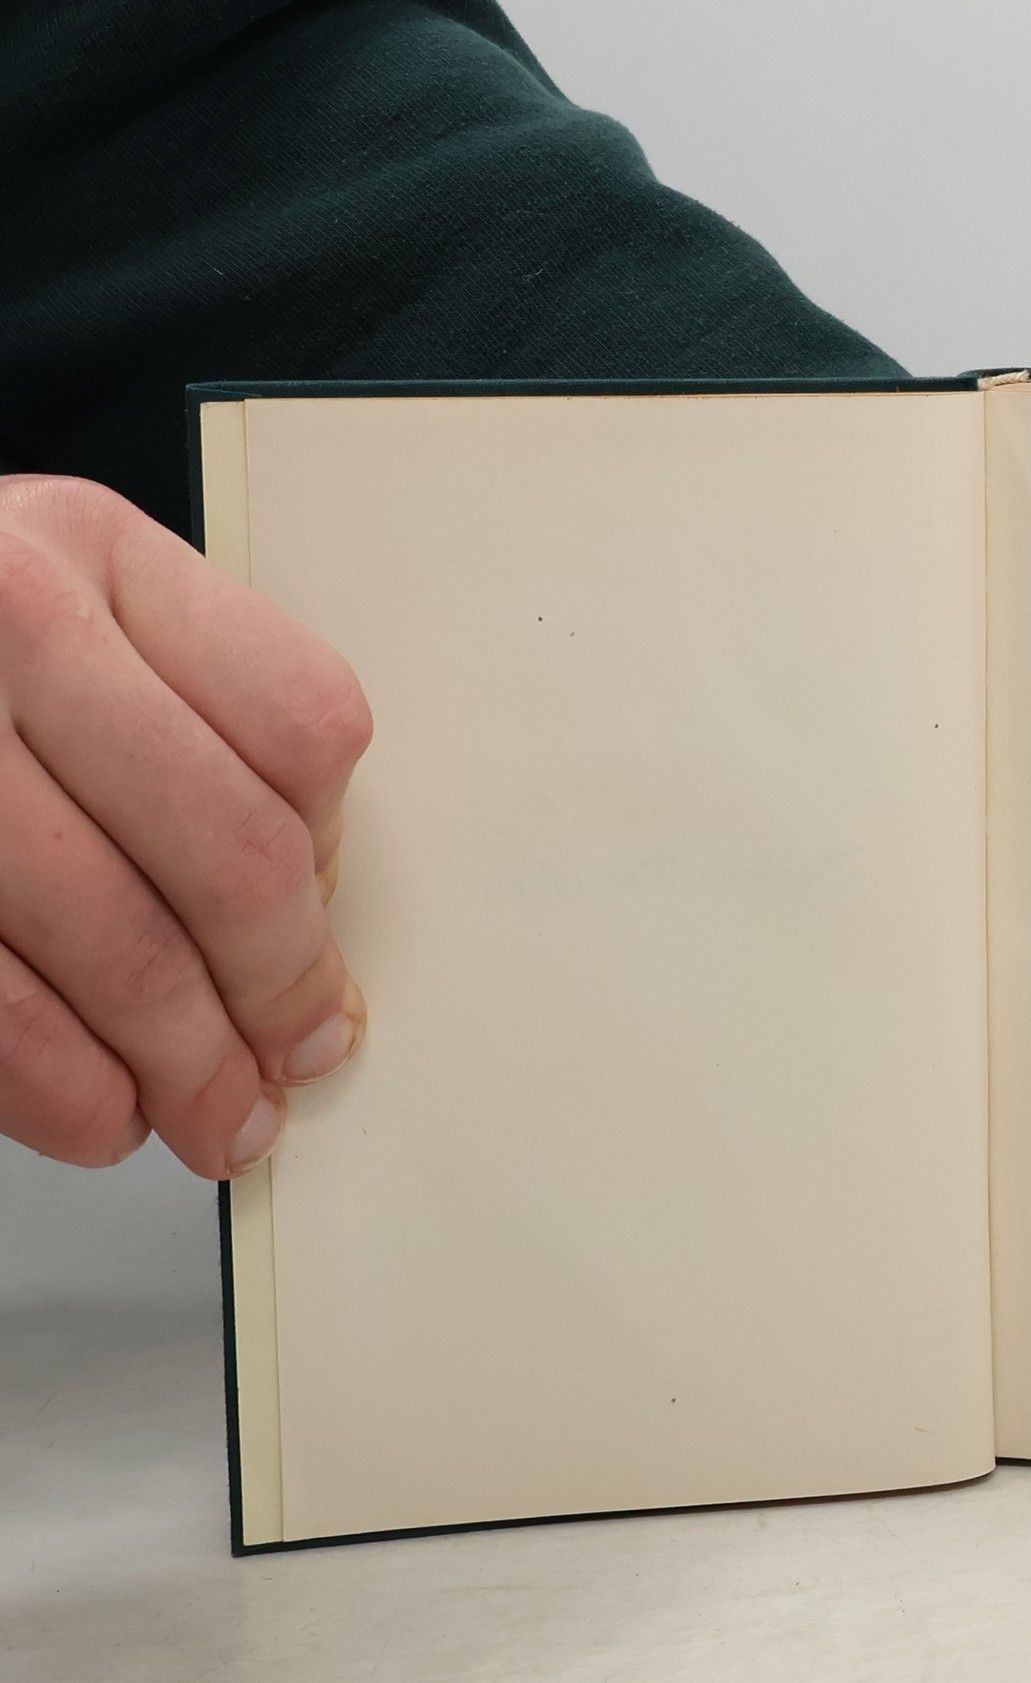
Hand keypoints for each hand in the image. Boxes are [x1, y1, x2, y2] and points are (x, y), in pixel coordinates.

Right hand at [0, 476, 371, 1176]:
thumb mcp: (57, 610)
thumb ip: (181, 723)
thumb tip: (304, 918)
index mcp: (93, 554)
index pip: (304, 723)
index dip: (334, 855)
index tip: (325, 931)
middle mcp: (9, 626)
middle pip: (234, 856)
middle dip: (280, 994)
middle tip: (294, 1058)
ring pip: (126, 949)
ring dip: (188, 1071)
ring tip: (215, 1117)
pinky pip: (0, 1012)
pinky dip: (68, 1093)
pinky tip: (102, 1113)